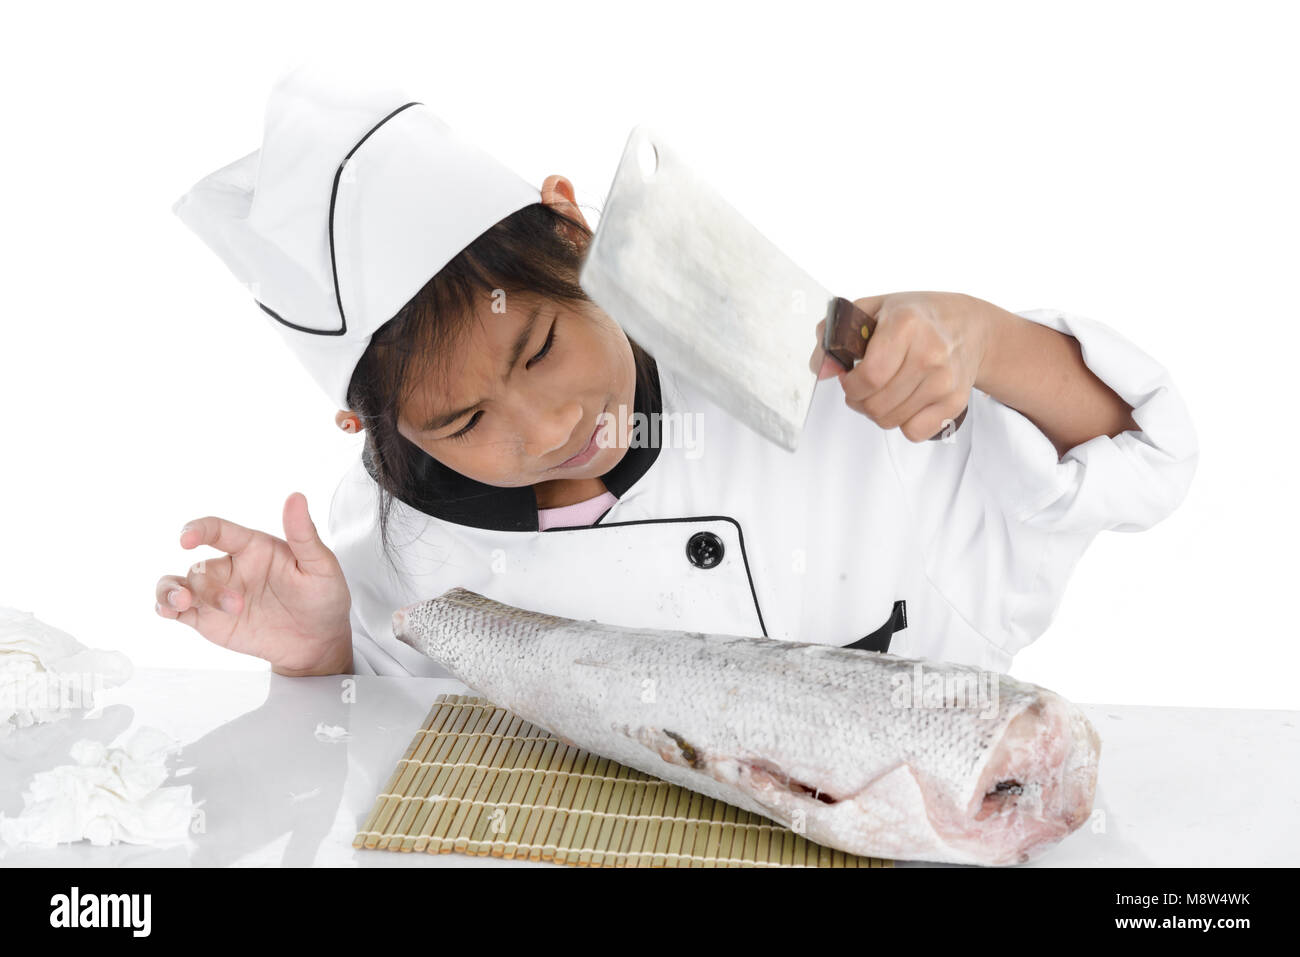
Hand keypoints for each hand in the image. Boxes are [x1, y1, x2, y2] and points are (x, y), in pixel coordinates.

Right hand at [154, 492, 352, 674]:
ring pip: (178, 584)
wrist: (319, 641)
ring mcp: (215, 594)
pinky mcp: (208, 620)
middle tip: (238, 607)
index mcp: (252, 548)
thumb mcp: (321, 566)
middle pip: (200, 567)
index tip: (186, 538)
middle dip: (210, 588)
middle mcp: (230, 568)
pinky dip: (164, 608)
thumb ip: (304, 534)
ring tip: (181, 605)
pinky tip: (169, 612)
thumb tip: (296, 497)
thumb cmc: (323, 598)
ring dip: (172, 592)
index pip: (217, 530)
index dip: (198, 529)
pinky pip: (175, 610)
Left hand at [809, 291, 992, 441]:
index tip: (849, 377)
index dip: (850, 384)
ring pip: (890, 421)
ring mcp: (945, 381)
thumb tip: (821, 369)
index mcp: (907, 325)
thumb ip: (836, 335)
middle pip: (876, 404)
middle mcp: (931, 354)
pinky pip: (914, 432)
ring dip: (877, 411)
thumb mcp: (874, 309)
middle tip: (863, 387)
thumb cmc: (917, 317)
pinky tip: (905, 400)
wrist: (969, 326)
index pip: (869, 376)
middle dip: (858, 400)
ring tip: (883, 391)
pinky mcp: (955, 402)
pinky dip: (903, 423)